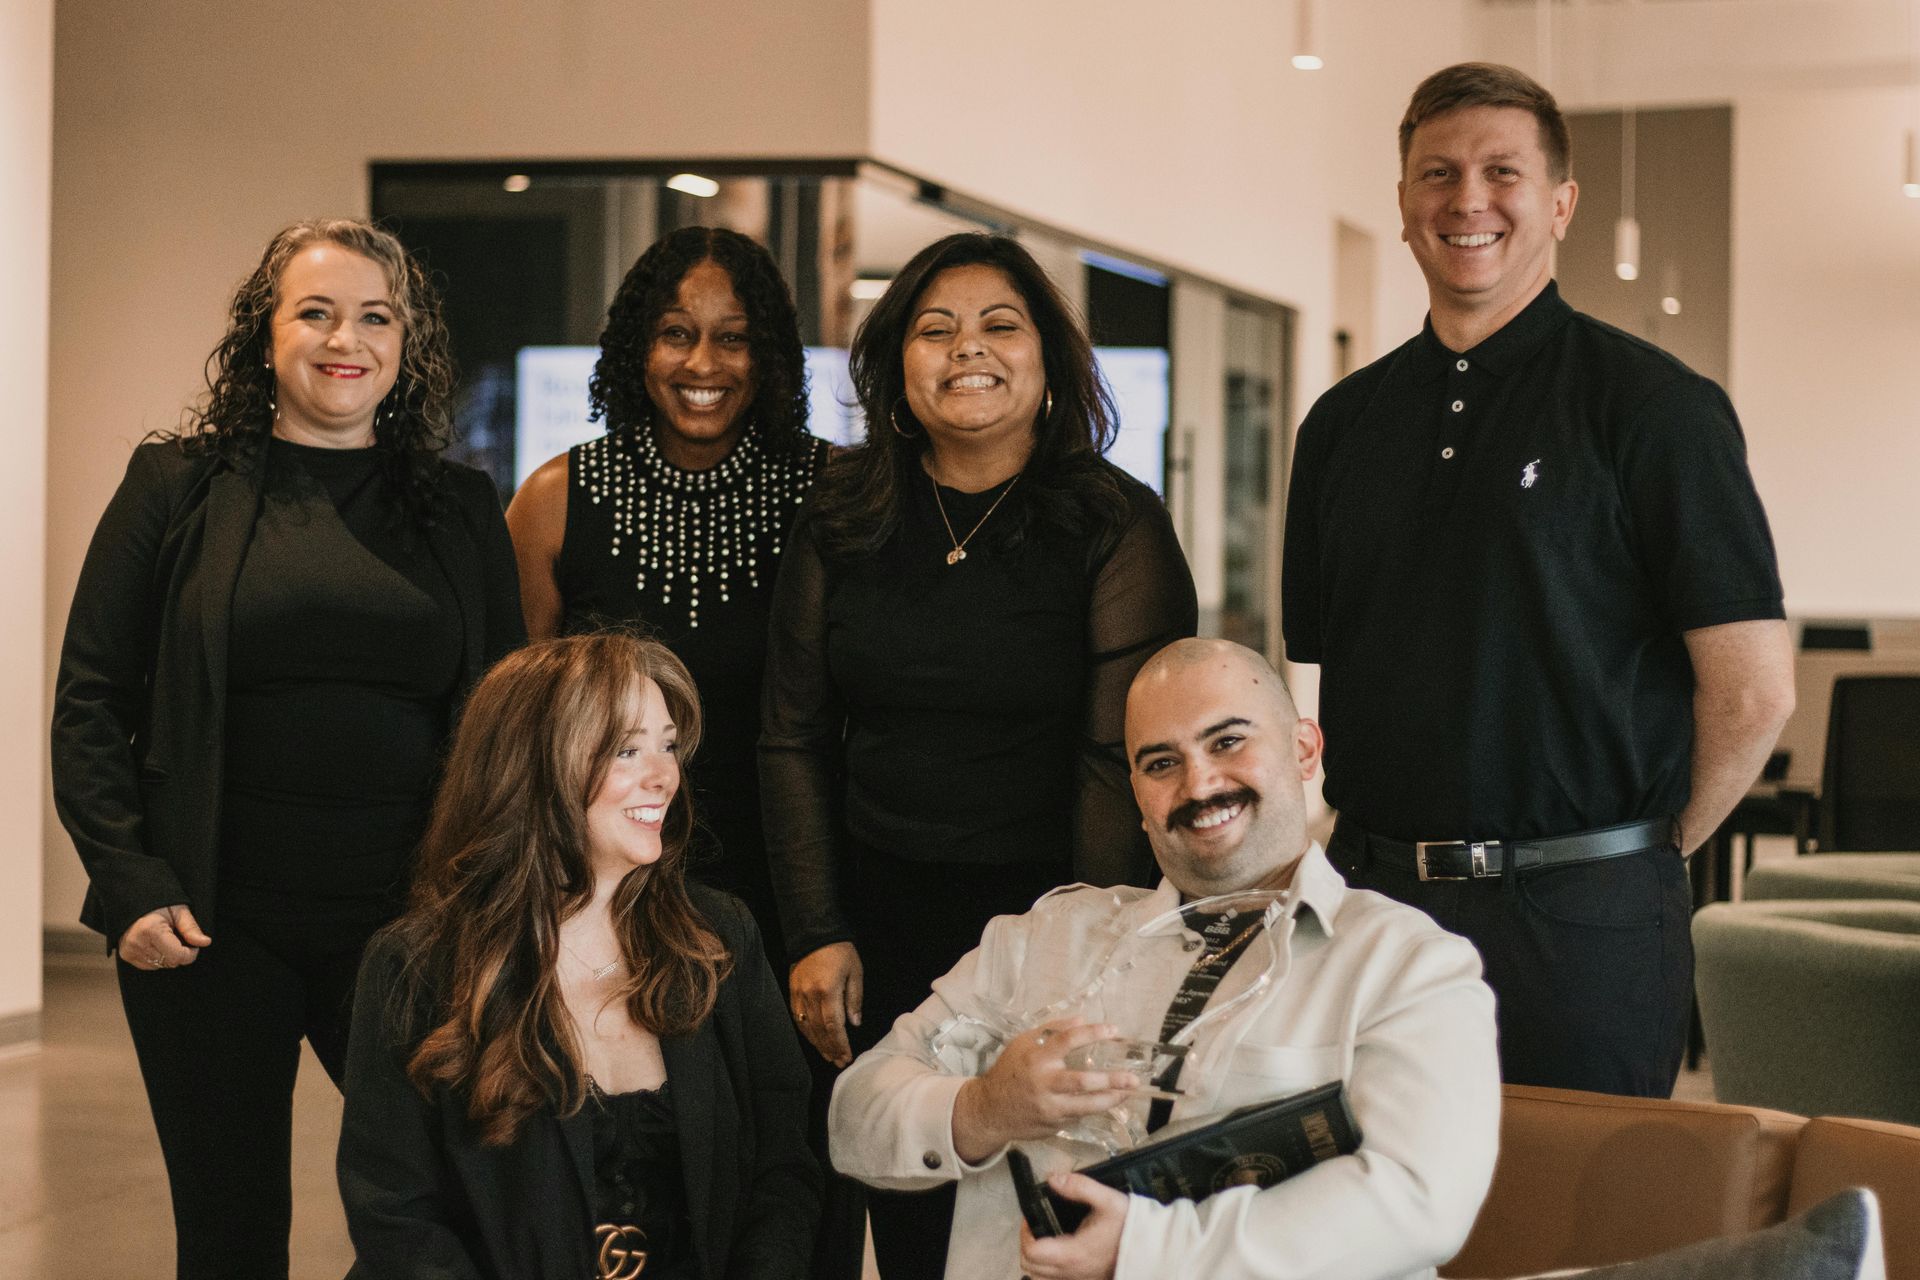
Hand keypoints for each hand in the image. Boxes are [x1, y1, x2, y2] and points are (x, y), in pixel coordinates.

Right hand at [117, 904, 209, 970]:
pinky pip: (149, 966)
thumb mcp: (179, 911)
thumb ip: (191, 928)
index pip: (177, 956)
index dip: (191, 954)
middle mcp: (138, 942)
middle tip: (178, 938)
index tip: (193, 945)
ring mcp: (130, 950)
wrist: (134, 902)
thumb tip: (205, 942)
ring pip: (160, 965)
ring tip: (165, 939)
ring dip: (168, 956)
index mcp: (151, 930)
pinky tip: (155, 944)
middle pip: (170, 962)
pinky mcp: (126, 955)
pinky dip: (156, 958)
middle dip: (179, 953)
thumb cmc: (159, 904)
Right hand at [789, 942, 862, 1067]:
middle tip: (839, 1062)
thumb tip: (854, 1023)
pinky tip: (815, 1040)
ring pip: (807, 1027)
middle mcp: (810, 996)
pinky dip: (807, 1032)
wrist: (814, 933)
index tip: (847, 1057)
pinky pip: (798, 1018)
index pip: (834, 1026)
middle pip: (820, 1030)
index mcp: (827, 991)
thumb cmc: (840, 951)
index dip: (840, 1044)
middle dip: (831, 1049)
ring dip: (818, 1044)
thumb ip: (854, 999)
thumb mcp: (855, 972)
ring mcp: (798, 995)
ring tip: (829, 1056)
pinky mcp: (792, 992)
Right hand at [951, 1018, 1137, 1163]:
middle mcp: (1044, 1083)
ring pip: (1086, 1106)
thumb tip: (1081, 1019)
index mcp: (1037, 1058)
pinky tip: (1106, 1102)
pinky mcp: (1052, 1125)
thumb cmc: (1010, 1071)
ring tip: (1128, 1093)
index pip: (1068, 1041)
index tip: (1114, 1030)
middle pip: (1083, 1082)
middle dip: (1111, 1080)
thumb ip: (1051, 1030)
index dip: (1092, 1033)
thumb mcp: (1023, 1044)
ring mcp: (1049, 1107)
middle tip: (1133, 1078)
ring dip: (1110, 1099)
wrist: (989, 1110)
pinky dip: (1093, 1109)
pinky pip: (1078, 1116)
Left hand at [1019, 1172, 1128, 1279]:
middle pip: (1031, 1267)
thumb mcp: (1107, 1199)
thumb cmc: (1130, 1227)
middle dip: (1027, 1244)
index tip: (1030, 1217)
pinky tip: (1059, 1250)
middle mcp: (1072, 1271)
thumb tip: (1053, 1179)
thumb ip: (1079, 1186)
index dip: (1025, 1232)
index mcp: (1072, 1253)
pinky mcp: (1086, 1279)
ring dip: (1036, 1259)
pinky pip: (1056, 1279)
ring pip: (1041, 1277)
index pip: (1031, 1251)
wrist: (1153, 1249)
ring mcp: (1078, 1278)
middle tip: (1034, 1225)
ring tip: (1044, 1238)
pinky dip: (1049, 1268)